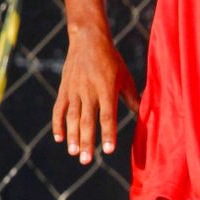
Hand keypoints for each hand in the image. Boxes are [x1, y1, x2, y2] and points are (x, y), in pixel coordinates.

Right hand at [52, 30, 140, 160]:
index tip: (108, 149)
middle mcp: (89, 91)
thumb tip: (142, 113)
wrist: (88, 39)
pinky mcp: (64, 89)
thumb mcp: (124, 76)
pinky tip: (59, 138)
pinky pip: (59, 109)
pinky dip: (58, 124)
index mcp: (107, 89)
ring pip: (72, 117)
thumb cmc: (111, 59)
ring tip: (73, 153)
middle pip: (87, 121)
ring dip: (72, 136)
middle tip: (85, 160)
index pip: (107, 116)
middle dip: (86, 141)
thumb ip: (131, 97)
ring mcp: (74, 91)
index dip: (108, 133)